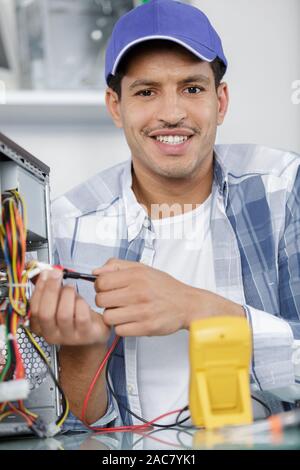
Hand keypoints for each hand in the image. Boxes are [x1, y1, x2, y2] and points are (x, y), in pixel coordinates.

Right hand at [29, 269, 110, 345]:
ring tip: (71, 287)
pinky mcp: (86, 334)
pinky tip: (81, 300)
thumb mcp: (60, 301)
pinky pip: (81, 317)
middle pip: (46, 314)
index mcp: (41, 326)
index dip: (39, 289)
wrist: (93, 332)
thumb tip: (46, 272)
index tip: (46, 273)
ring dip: (67, 295)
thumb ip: (51, 289)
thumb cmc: (74, 314)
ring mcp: (69, 337)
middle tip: (57, 275)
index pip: (34, 308)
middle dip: (51, 290)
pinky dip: (80, 303)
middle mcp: (52, 334)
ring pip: (63, 315)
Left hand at [93, 258, 242, 337]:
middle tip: (115, 301)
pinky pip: (120, 330)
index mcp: (136, 276)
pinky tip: (131, 320)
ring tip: (123, 311)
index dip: (100, 286)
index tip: (107, 288)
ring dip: (113, 316)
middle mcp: (139, 292)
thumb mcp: (143, 268)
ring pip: (108, 317)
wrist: (188, 304)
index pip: (101, 282)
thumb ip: (117, 266)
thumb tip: (95, 271)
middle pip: (101, 300)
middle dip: (105, 302)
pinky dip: (123, 327)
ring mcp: (142, 311)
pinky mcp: (146, 327)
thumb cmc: (165, 287)